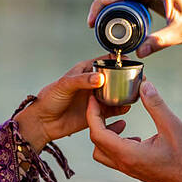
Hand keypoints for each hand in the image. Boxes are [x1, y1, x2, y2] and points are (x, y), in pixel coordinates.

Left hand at [14, 58, 129, 151]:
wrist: (44, 122)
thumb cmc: (49, 99)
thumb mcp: (64, 85)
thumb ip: (82, 80)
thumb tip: (99, 78)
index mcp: (84, 71)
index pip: (104, 61)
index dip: (117, 60)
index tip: (129, 60)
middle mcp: (92, 84)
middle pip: (114, 77)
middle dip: (126, 77)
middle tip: (138, 77)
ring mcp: (95, 98)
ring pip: (115, 93)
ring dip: (125, 93)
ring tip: (136, 92)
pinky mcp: (97, 113)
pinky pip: (112, 109)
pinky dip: (121, 108)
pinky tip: (127, 106)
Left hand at [86, 80, 181, 181]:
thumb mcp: (173, 126)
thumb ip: (156, 105)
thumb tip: (144, 84)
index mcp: (128, 154)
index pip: (97, 133)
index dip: (92, 113)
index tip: (95, 97)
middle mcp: (124, 164)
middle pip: (96, 142)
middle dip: (97, 121)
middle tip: (106, 105)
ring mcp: (129, 169)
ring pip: (103, 152)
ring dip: (106, 134)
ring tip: (122, 120)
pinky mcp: (136, 170)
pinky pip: (116, 156)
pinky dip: (117, 142)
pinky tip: (134, 135)